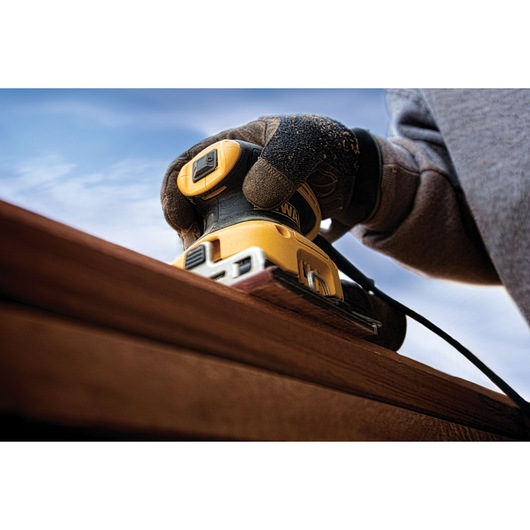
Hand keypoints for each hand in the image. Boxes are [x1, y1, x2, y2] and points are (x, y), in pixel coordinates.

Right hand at [161, 114, 379, 247]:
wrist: (355, 177)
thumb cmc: (328, 149)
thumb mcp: (306, 142)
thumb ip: (282, 161)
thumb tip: (254, 196)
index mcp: (232, 146)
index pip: (187, 167)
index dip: (176, 193)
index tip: (185, 220)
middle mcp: (232, 176)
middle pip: (192, 201)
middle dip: (189, 226)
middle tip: (198, 248)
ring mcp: (245, 202)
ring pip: (212, 224)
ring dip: (210, 243)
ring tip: (217, 259)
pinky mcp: (260, 225)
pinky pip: (238, 239)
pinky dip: (235, 252)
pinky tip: (242, 260)